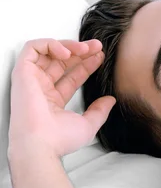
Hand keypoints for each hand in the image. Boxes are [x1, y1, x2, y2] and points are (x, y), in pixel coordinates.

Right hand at [8, 39, 115, 157]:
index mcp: (53, 100)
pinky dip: (50, 44)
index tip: (100, 57)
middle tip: (97, 46)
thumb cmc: (59, 139)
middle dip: (81, 50)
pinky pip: (32, 48)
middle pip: (62, 62)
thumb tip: (110, 100)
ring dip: (68, 45)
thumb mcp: (88, 124)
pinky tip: (67, 52)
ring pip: (48, 52)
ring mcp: (32, 80)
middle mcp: (41, 88)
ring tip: (85, 48)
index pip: (71, 76)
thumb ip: (100, 111)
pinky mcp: (23, 73)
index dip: (86, 64)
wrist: (41, 143)